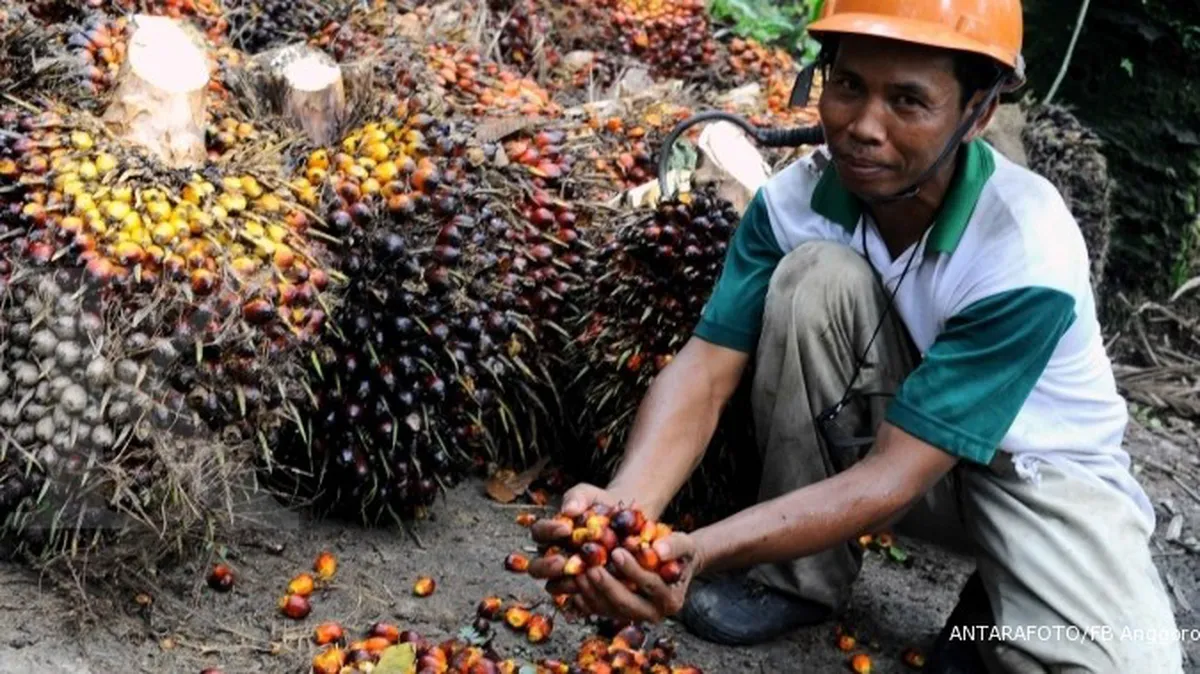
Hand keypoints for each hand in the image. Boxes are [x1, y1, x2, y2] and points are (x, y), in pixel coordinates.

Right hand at [528, 483, 629, 584]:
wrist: (629, 524)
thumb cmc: (603, 508)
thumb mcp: (591, 495)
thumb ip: (578, 497)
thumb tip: (569, 510)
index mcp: (550, 534)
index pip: (538, 533)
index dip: (548, 531)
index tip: (565, 528)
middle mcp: (554, 557)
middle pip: (536, 568)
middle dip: (547, 566)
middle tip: (562, 561)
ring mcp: (568, 576)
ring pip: (554, 586)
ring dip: (564, 583)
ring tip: (582, 576)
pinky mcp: (585, 589)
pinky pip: (579, 598)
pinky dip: (587, 594)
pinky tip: (599, 585)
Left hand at [571, 532, 702, 623]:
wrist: (672, 563)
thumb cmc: (679, 551)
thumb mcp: (685, 544)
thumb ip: (675, 545)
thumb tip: (658, 551)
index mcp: (670, 600)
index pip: (649, 586)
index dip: (632, 570)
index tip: (616, 552)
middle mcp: (653, 613)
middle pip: (626, 604)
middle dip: (607, 586)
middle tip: (591, 567)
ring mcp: (633, 617)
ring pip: (609, 610)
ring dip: (592, 592)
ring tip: (580, 571)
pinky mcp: (618, 615)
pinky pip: (598, 611)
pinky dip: (585, 599)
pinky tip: (574, 583)